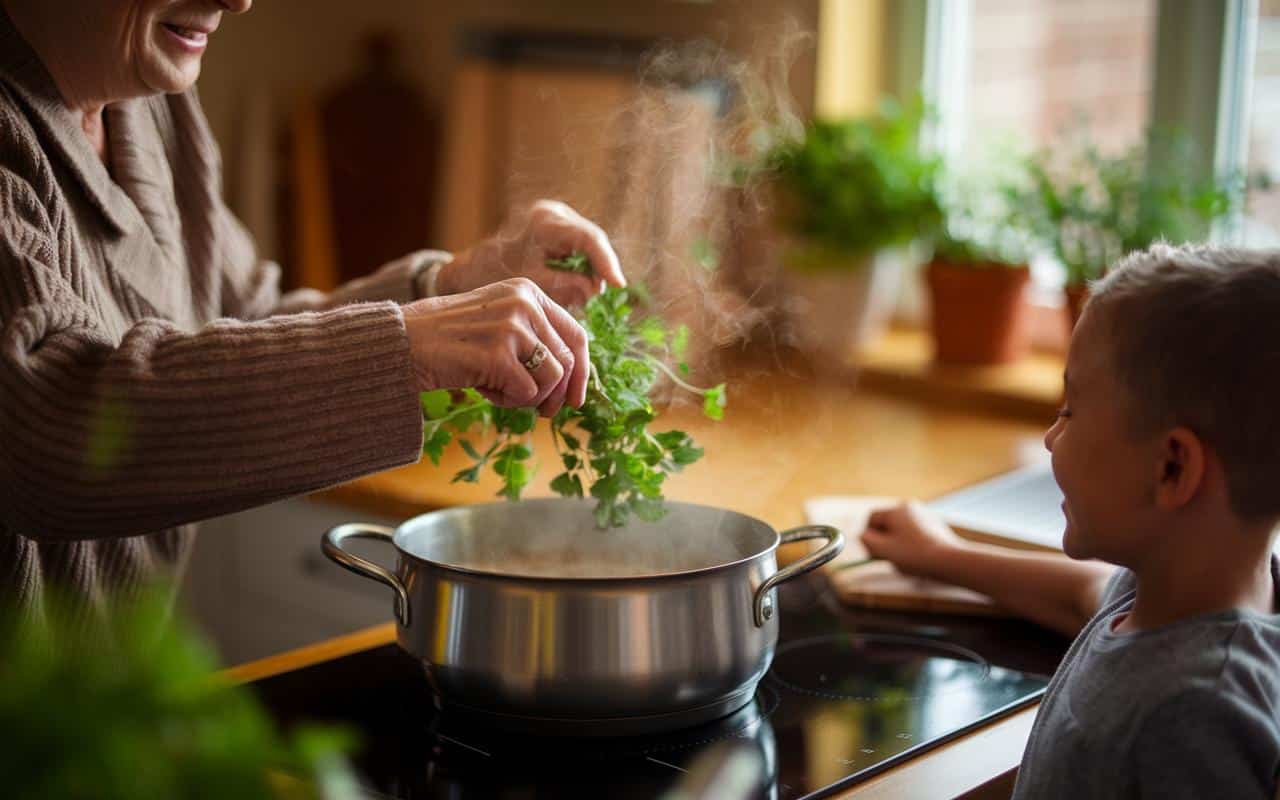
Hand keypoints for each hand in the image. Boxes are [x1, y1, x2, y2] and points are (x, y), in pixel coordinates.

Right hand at [403, 278, 587, 416]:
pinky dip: (507, 401)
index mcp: (529, 292)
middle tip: (541, 412)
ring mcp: (512, 327)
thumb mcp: (499, 322)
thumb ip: (535, 338)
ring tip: (499, 390)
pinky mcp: (498, 355)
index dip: (583, 372)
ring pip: (551, 380)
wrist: (406, 341)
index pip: (577, 335)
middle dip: (556, 395)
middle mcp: (525, 303)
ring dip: (528, 397)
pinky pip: (526, 393)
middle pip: (567, 362)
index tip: (577, 399)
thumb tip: (572, 380)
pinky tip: (484, 389)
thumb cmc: (452, 339)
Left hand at [437, 200, 625, 306]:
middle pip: (592, 239)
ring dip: (590, 268)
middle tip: (597, 294)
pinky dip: (581, 265)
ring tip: (581, 292)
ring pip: (588, 243)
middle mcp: (552, 212)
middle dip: (599, 268)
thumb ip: (568, 286)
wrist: (473, 266)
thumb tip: (596, 287)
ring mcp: (555, 215)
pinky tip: (575, 283)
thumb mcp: (535, 284)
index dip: (607, 263)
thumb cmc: (497, 275)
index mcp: (544, 222)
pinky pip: (579, 245)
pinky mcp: (556, 224)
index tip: (618, 285)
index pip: (588, 239)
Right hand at [860, 501, 967, 580]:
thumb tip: (863, 535)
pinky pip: (914, 533)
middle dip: (884, 541)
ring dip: (897, 544)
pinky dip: (911, 544)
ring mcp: (924, 515)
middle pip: (887, 523)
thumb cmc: (914, 555)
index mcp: (896, 510)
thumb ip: (867, 541)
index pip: (872, 518)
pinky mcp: (934, 525)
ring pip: (900, 530)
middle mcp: (910, 507)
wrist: (950, 560)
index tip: (873, 553)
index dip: (868, 536)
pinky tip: (918, 558)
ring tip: (905, 560)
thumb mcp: (883, 550)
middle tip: (888, 558)